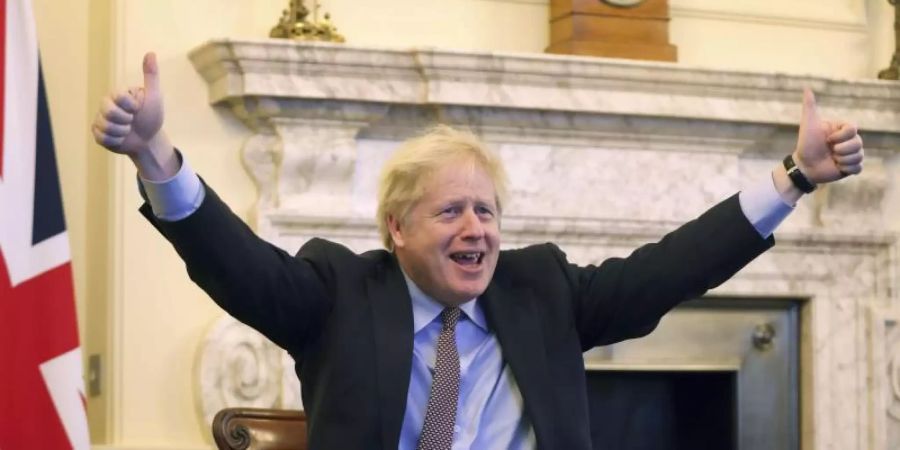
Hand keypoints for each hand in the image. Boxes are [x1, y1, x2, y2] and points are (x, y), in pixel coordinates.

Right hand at [91, 52, 176, 179]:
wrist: (148, 141)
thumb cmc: (152, 117)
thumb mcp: (154, 96)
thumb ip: (151, 76)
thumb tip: (151, 52)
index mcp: (118, 94)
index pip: (118, 97)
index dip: (131, 107)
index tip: (138, 109)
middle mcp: (106, 104)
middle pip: (109, 112)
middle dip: (126, 121)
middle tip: (132, 121)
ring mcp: (100, 118)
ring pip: (104, 126)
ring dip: (122, 132)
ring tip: (127, 130)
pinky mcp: (98, 133)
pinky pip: (101, 137)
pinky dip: (115, 141)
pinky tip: (120, 138)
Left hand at [793, 88, 863, 183]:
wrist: (804, 165)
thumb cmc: (806, 143)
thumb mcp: (808, 124)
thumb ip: (810, 106)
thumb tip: (806, 88)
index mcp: (842, 129)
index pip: (853, 129)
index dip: (840, 136)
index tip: (827, 139)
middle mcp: (849, 141)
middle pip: (858, 143)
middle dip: (841, 150)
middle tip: (829, 151)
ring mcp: (851, 154)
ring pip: (859, 156)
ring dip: (842, 159)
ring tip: (832, 159)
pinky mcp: (851, 167)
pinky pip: (858, 168)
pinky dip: (847, 169)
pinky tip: (837, 167)